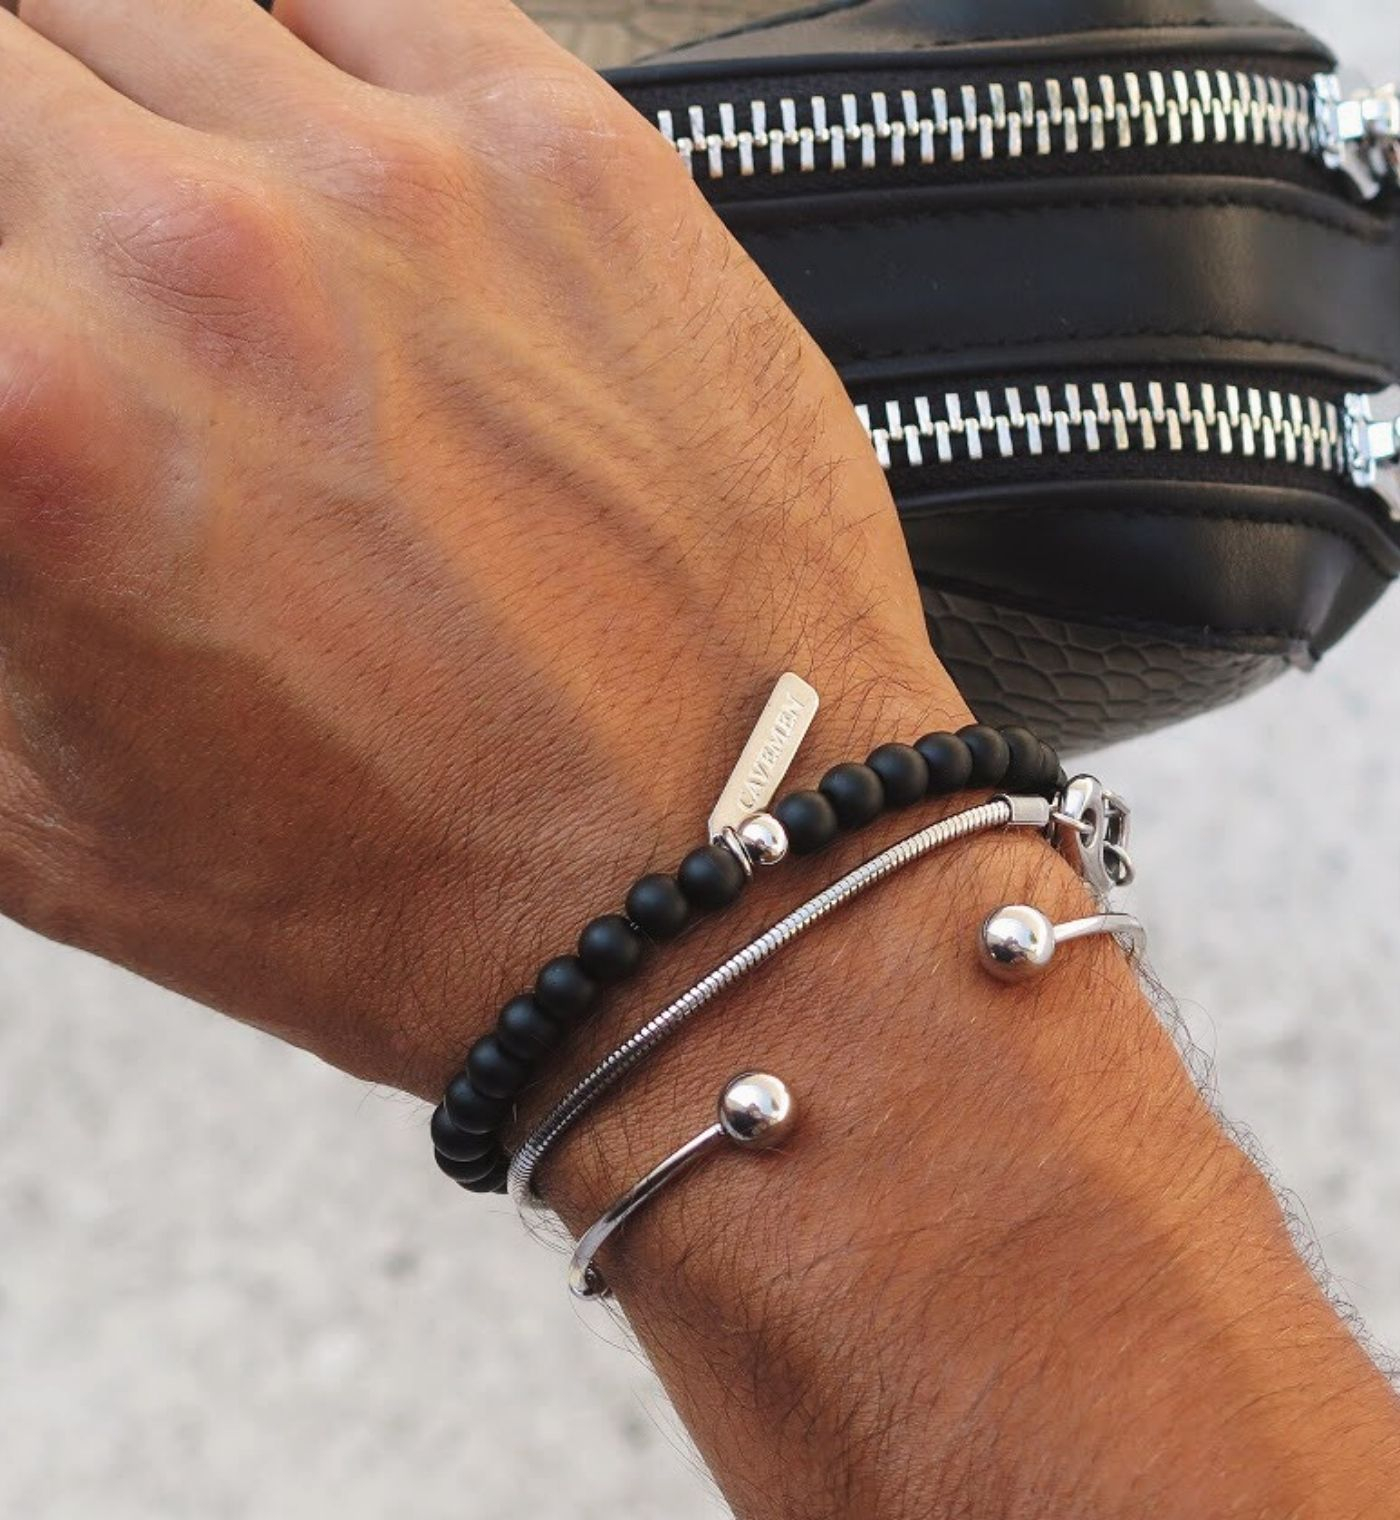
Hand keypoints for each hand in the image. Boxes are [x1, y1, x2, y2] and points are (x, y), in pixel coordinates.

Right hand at [0, 0, 947, 1091]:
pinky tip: (297, 157)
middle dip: (13, 176)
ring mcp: (400, 180)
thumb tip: (2, 463)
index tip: (17, 361)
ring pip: (146, 0)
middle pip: (0, 70)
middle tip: (67, 294)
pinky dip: (283, 48)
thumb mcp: (44, 823)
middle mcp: (202, 255)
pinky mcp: (567, 160)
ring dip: (112, 93)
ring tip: (168, 244)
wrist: (709, 892)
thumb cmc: (428, 892)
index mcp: (33, 414)